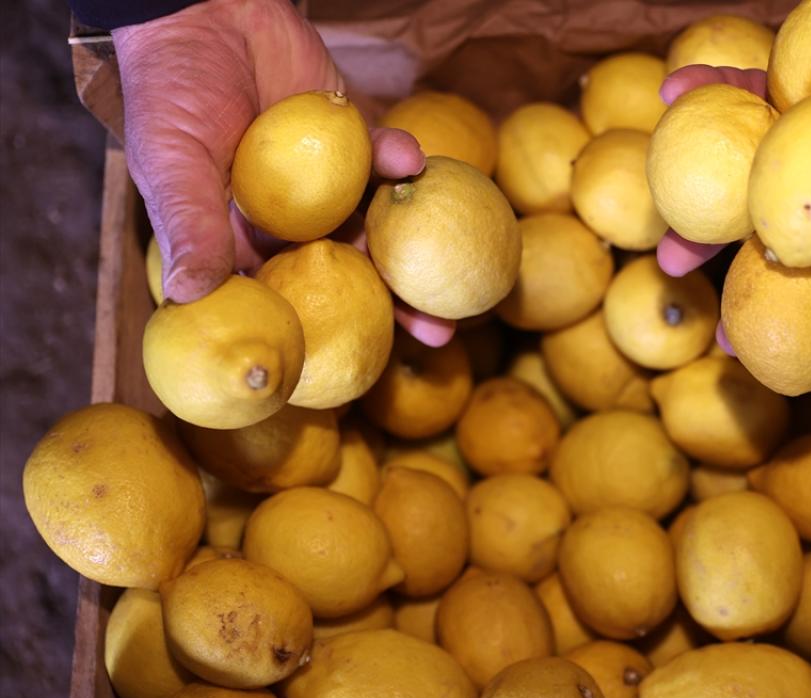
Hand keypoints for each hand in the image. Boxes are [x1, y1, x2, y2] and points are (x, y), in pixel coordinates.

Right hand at [113, 0, 455, 346]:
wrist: (206, 14)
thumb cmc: (171, 92)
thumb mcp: (170, 163)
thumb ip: (189, 226)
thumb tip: (188, 297)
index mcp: (246, 243)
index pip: (291, 300)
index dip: (326, 336)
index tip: (360, 370)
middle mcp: (296, 222)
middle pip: (354, 274)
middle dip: (397, 306)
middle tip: (441, 335)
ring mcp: (332, 184)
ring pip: (383, 227)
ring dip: (420, 249)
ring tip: (461, 277)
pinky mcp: (356, 140)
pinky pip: (386, 161)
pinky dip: (401, 161)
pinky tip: (412, 160)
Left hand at [655, 0, 810, 294]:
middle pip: (804, 238)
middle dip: (762, 286)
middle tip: (722, 336)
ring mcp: (807, 133)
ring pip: (754, 183)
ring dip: (705, 218)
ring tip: (669, 253)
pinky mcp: (779, 81)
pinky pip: (738, 87)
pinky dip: (705, 91)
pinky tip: (670, 96)